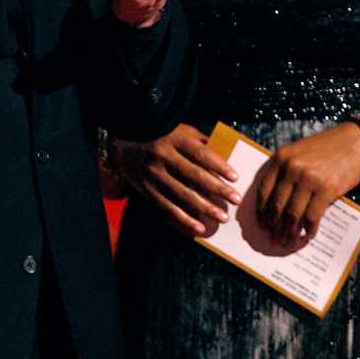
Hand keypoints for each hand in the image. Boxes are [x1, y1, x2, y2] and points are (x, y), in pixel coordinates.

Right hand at [113, 124, 239, 236]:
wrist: (124, 144)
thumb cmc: (160, 135)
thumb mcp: (180, 130)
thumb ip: (200, 141)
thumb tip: (224, 154)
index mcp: (174, 139)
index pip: (200, 153)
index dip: (218, 165)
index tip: (234, 177)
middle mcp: (163, 157)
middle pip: (194, 175)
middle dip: (217, 189)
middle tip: (236, 199)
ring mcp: (154, 175)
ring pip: (183, 194)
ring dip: (205, 208)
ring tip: (222, 217)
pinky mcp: (147, 190)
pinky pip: (168, 207)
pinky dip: (184, 219)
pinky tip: (200, 228)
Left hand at [256, 123, 359, 245]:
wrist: (356, 142)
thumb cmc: (327, 148)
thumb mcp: (299, 152)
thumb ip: (286, 171)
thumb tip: (276, 204)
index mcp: (281, 158)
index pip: (264, 190)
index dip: (262, 210)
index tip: (262, 223)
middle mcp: (291, 167)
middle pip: (277, 204)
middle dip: (274, 225)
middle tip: (274, 238)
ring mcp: (308, 178)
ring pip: (292, 214)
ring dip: (289, 232)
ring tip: (289, 241)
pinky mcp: (326, 189)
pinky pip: (312, 216)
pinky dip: (309, 229)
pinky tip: (309, 235)